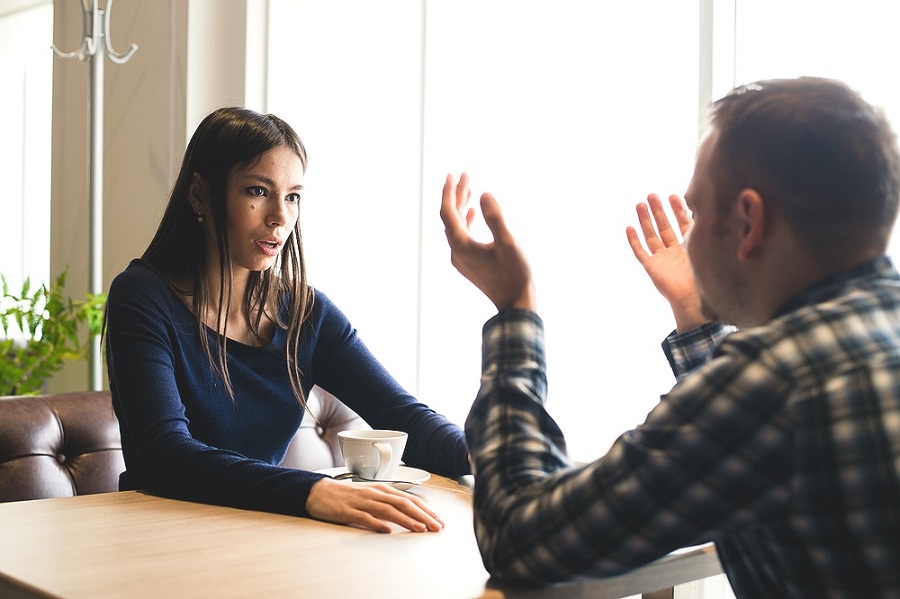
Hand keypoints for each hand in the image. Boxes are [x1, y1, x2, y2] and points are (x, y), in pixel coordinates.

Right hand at [306, 477, 444, 532]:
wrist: (319, 492)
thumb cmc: (347, 495)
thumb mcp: (371, 495)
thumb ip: (388, 502)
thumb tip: (409, 512)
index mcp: (383, 490)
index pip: (410, 499)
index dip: (426, 510)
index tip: (438, 520)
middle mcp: (375, 494)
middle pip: (404, 504)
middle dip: (422, 516)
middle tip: (436, 526)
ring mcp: (362, 502)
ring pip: (388, 510)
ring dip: (406, 520)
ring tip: (420, 529)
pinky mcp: (349, 511)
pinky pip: (365, 517)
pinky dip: (377, 524)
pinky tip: (387, 530)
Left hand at [440, 173, 535, 310]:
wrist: (515, 304)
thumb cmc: (515, 275)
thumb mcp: (508, 243)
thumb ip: (496, 218)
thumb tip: (484, 194)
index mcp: (461, 245)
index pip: (448, 212)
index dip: (450, 192)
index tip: (453, 175)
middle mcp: (457, 252)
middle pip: (451, 218)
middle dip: (457, 196)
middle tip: (465, 175)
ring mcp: (461, 259)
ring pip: (456, 227)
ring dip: (462, 208)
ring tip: (470, 189)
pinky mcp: (469, 264)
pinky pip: (462, 237)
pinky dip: (466, 221)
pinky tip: (474, 213)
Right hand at [625, 193, 705, 330]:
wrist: (693, 298)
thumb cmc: (704, 276)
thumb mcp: (706, 249)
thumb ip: (706, 233)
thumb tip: (714, 210)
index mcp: (689, 247)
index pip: (682, 223)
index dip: (677, 210)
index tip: (673, 196)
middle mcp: (674, 251)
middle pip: (664, 226)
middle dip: (659, 210)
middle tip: (652, 195)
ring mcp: (662, 258)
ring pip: (651, 235)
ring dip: (645, 220)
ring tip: (640, 205)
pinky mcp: (651, 267)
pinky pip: (640, 251)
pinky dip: (634, 240)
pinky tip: (629, 228)